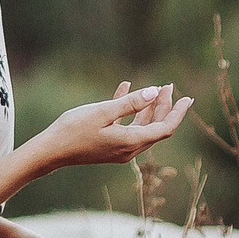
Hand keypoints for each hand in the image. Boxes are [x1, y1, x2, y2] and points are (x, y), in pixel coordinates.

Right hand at [32, 82, 192, 171]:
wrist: (50, 151)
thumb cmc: (74, 129)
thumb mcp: (103, 112)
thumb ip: (130, 102)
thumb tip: (155, 92)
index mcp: (131, 142)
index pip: (165, 128)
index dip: (178, 113)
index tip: (188, 98)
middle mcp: (129, 149)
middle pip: (156, 128)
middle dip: (165, 107)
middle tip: (168, 86)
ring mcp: (119, 149)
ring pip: (142, 127)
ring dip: (150, 108)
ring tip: (154, 89)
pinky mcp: (109, 146)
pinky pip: (126, 126)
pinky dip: (129, 111)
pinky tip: (125, 88)